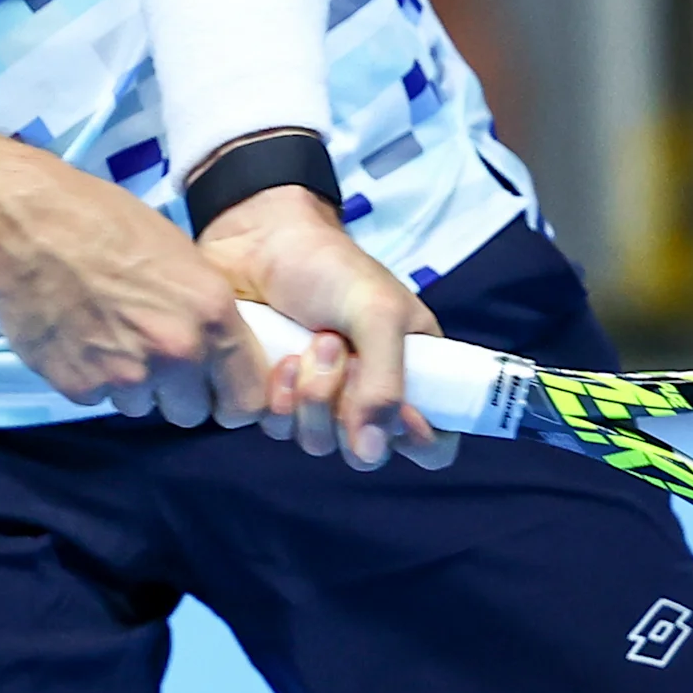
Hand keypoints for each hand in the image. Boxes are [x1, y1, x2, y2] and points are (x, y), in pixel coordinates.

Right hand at [0, 134, 276, 429]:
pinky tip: (76, 338)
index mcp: (211, 316)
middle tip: (153, 357)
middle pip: (194, 413)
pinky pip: (99, 399)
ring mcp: (127, 376)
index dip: (232, 397)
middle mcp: (176, 353)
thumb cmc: (103, 222)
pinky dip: (91, 379)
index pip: (248, 396)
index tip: (217, 390)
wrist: (25, 227)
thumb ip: (201, 312)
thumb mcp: (178, 255)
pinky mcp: (80, 388)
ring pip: (144, 407)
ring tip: (106, 337)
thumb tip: (209, 350)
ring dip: (132, 385)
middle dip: (177, 393)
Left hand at [193, 186, 450, 469]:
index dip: (419, 442)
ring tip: (308, 342)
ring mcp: (320, 401)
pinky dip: (277, 397)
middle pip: (367, 453)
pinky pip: (278, 429)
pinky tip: (276, 355)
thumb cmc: (331, 266)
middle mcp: (368, 396)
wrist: (259, 239)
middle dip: (347, 407)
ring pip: (319, 443)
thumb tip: (371, 452)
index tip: (400, 414)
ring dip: (311, 396)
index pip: (433, 443)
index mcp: (412, 374)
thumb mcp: (377, 312)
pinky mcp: (276, 398)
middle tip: (335, 348)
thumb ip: (385, 382)